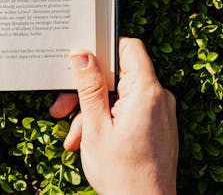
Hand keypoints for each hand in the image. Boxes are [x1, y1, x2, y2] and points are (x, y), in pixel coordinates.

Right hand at [50, 37, 177, 194]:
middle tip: (63, 108)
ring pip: (119, 96)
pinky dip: (107, 121)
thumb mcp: (96, 126)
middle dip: (87, 90)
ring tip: (76, 137)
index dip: (102, 49)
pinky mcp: (156, 126)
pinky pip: (128, 111)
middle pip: (118, 75)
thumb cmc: (123, 174)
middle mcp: (159, 98)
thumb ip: (89, 86)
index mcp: (147, 92)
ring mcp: (159, 113)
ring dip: (93, 111)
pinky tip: (88, 141)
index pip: (128, 48)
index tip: (79, 62)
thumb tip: (82, 54)